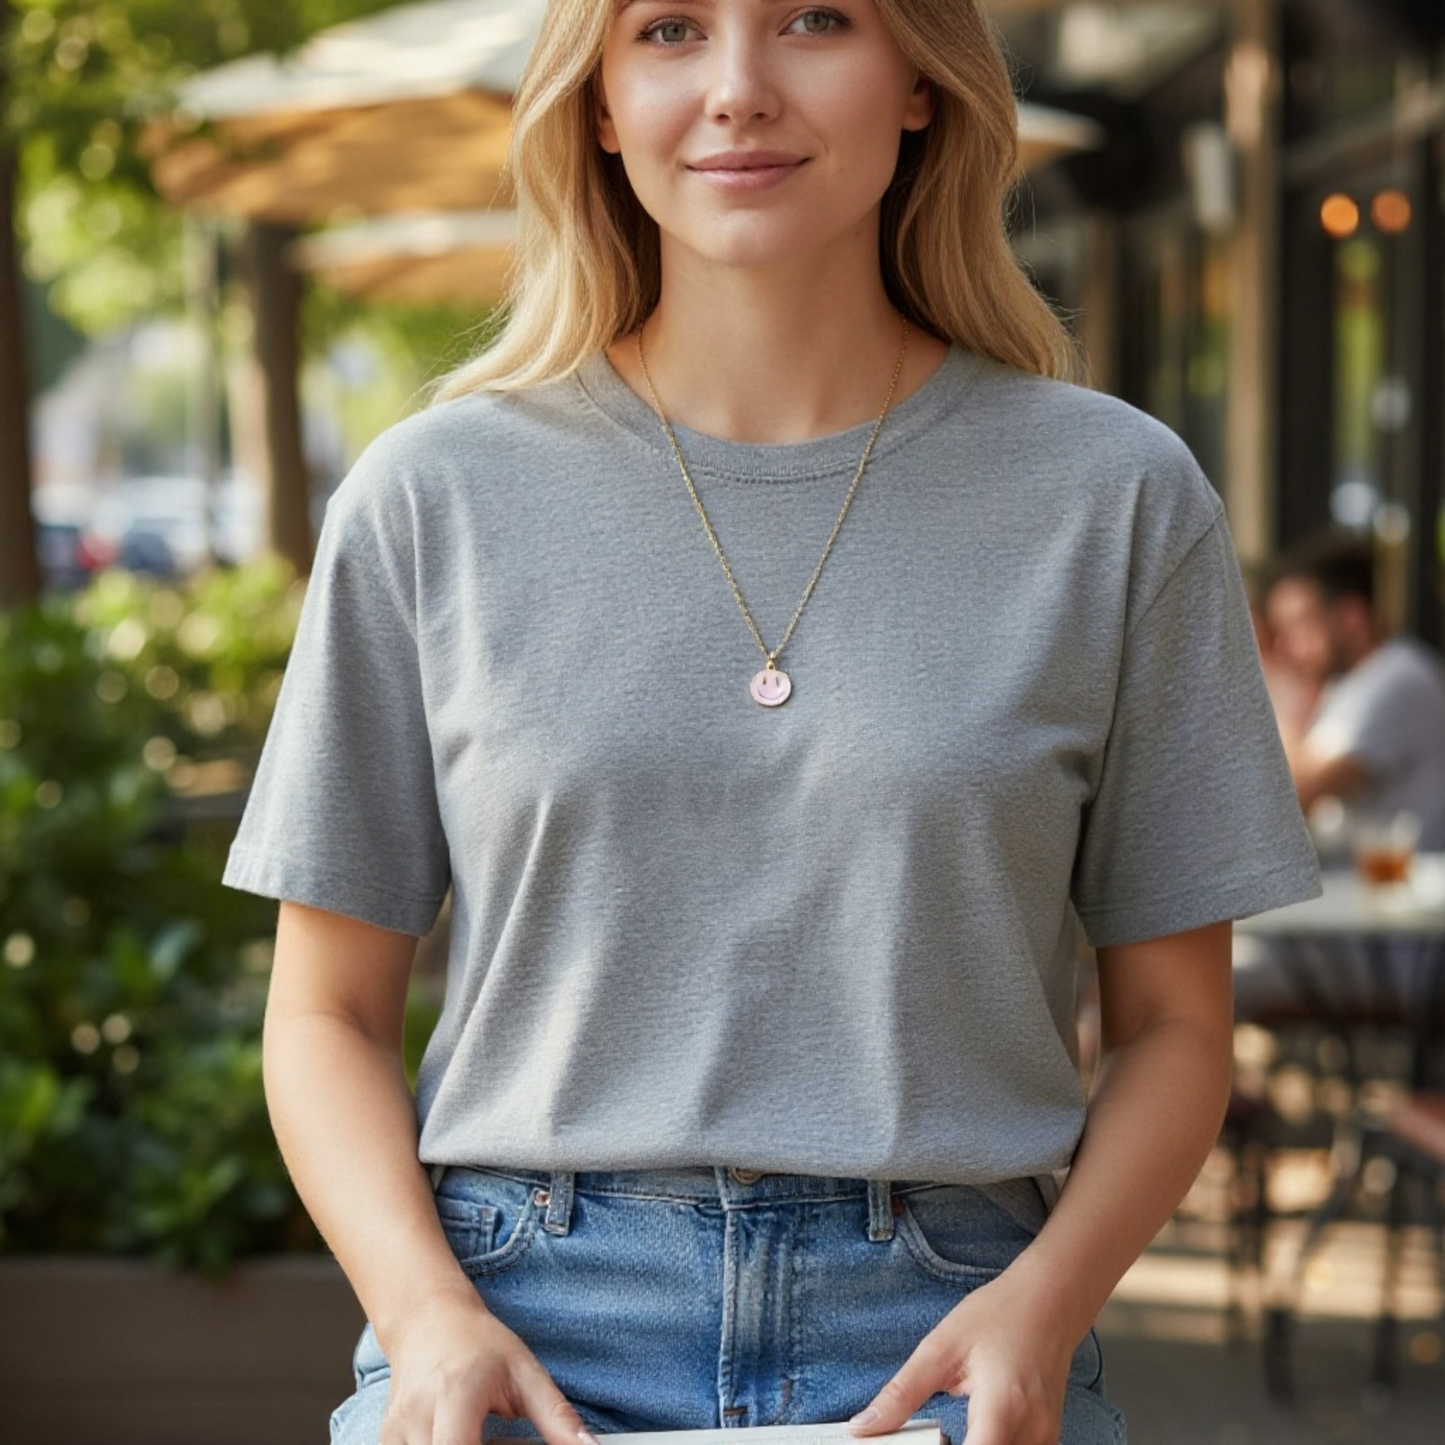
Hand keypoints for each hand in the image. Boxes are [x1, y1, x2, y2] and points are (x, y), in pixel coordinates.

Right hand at [379, 1284, 596, 1444]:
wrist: (429, 1319)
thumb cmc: (479, 1343)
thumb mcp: (526, 1372)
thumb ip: (557, 1416)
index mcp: (456, 1395)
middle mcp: (418, 1415)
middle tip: (496, 1443)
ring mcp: (396, 1431)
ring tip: (479, 1440)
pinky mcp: (387, 1440)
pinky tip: (459, 1441)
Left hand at [846, 1273, 1075, 1444]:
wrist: (1050, 1300)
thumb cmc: (997, 1315)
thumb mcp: (940, 1347)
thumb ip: (901, 1394)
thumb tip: (862, 1427)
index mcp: (1002, 1409)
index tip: (908, 1443)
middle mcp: (1031, 1433)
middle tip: (921, 1435)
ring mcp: (1044, 1439)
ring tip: (944, 1434)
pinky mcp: (1047, 1439)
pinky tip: (970, 1435)